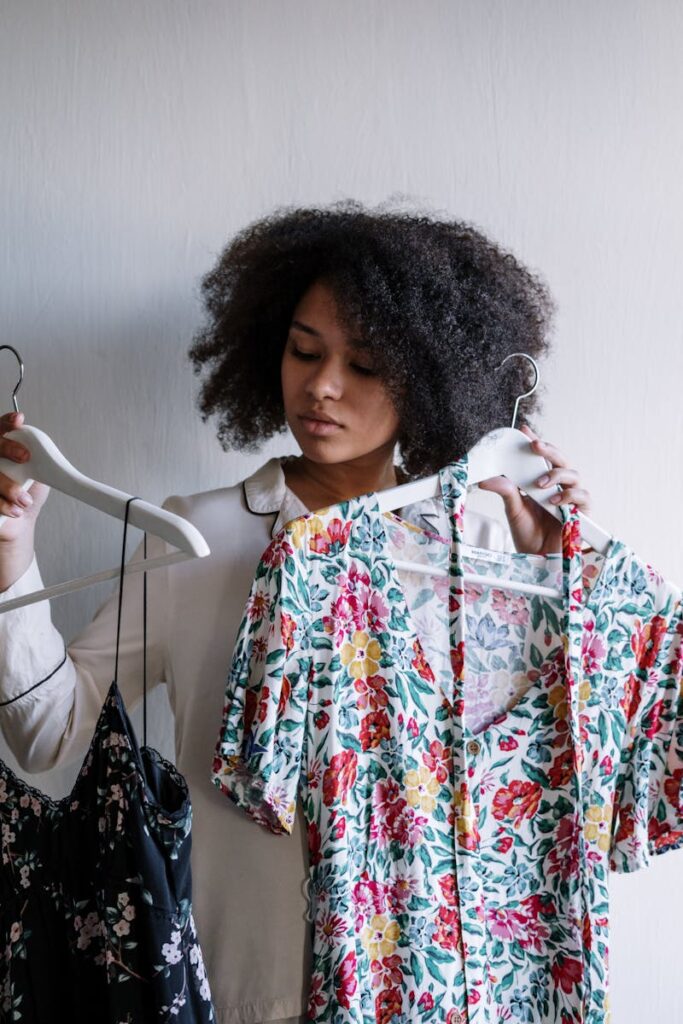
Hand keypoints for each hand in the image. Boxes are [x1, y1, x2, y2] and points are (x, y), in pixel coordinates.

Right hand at [0, 411, 48, 543]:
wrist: (19, 523)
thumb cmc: (27, 494)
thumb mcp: (39, 473)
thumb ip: (38, 458)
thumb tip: (46, 450)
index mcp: (3, 450)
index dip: (7, 423)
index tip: (19, 420)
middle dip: (7, 447)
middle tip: (25, 456)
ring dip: (9, 486)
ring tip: (25, 501)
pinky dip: (3, 504)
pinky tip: (15, 510)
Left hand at [477, 424, 591, 553]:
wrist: (538, 559)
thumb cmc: (528, 533)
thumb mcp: (513, 509)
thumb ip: (505, 491)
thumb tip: (487, 479)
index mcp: (541, 481)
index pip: (541, 457)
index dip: (535, 442)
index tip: (524, 430)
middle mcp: (558, 486)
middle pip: (560, 460)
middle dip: (548, 449)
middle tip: (534, 445)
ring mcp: (571, 498)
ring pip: (573, 474)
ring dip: (556, 475)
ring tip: (539, 484)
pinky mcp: (582, 512)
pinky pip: (582, 496)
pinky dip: (568, 496)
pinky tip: (555, 500)